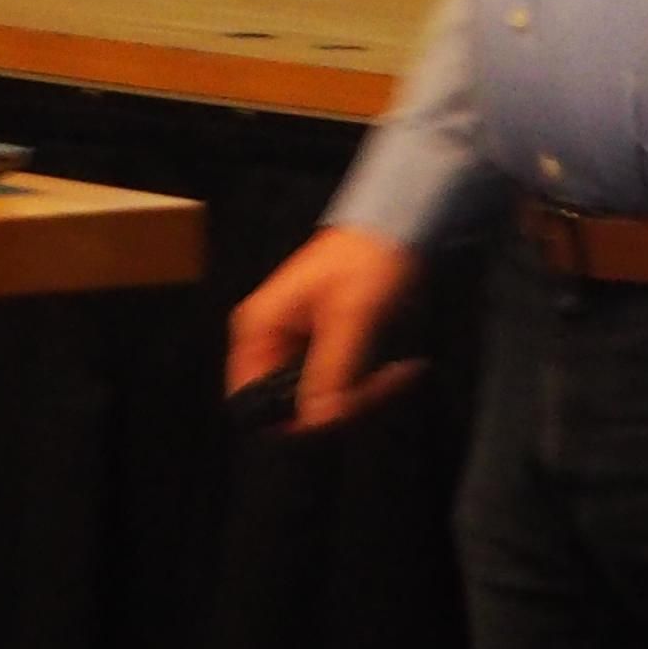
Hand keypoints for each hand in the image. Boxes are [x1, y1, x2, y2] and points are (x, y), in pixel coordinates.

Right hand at [226, 223, 423, 431]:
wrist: (393, 229)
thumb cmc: (364, 257)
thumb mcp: (350, 315)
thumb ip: (332, 367)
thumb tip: (316, 419)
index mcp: (259, 328)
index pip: (250, 396)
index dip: (288, 417)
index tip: (331, 417)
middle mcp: (270, 342)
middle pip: (290, 404)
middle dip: (341, 403)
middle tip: (383, 386)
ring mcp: (296, 348)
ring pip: (318, 400)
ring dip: (361, 396)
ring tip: (397, 374)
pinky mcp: (321, 351)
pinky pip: (336, 386)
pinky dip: (367, 386)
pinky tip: (394, 372)